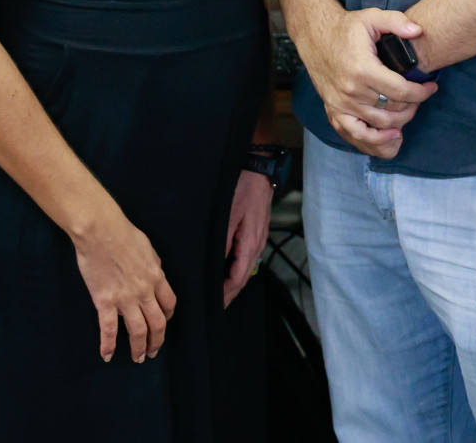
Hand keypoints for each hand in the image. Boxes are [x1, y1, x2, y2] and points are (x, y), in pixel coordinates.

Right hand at [73, 211, 176, 363]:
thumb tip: (156, 272)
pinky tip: (107, 356)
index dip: (168, 317)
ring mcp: (125, 298)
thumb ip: (154, 264)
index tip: (163, 323)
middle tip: (153, 352)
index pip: (169, 304)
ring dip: (139, 348)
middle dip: (157, 340)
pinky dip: (108, 346)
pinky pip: (108, 329)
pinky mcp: (105, 301)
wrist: (100, 230)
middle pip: (157, 323)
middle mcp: (144, 292)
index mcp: (156, 277)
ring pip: (138, 331)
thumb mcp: (148, 247)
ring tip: (138, 359)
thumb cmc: (123, 233)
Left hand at [222, 171, 273, 307]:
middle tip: (218, 304)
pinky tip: (230, 268)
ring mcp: (260, 237)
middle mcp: (258, 243)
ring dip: (236, 281)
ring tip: (223, 291)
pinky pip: (249, 256)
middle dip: (231, 292)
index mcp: (250, 242)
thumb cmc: (243, 188)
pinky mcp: (258, 230)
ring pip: (247, 267)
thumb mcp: (228, 214)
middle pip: (244, 275)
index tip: (215, 303)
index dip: (226, 292)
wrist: (260, 169)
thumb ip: (223, 240)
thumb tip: (216, 264)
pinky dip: (239, 268)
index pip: (238, 276)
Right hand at [288, 3, 436, 159]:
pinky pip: (355, 135)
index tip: (431, 87)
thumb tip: (418, 31)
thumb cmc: (347, 28)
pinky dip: (375, 141)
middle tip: (420, 96)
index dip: (421, 92)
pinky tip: (391, 136)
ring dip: (400, 122)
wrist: (316, 37)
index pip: (400, 91)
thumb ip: (397, 21)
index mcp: (363, 69)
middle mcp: (351, 90)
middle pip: (393, 110)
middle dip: (413, 105)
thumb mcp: (372, 17)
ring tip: (409, 110)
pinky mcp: (334, 111)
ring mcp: (341, 104)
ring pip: (379, 124)